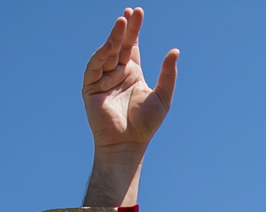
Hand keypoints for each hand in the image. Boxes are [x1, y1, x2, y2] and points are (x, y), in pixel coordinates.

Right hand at [82, 9, 177, 205]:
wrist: (127, 144)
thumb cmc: (145, 125)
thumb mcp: (162, 96)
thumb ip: (168, 74)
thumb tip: (175, 51)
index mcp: (132, 73)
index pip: (132, 45)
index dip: (133, 29)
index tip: (136, 12)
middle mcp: (117, 73)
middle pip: (120, 44)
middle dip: (124, 28)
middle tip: (130, 12)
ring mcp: (103, 79)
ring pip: (107, 53)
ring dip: (113, 37)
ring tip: (121, 22)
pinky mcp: (91, 87)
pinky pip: (94, 66)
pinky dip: (101, 54)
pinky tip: (110, 45)